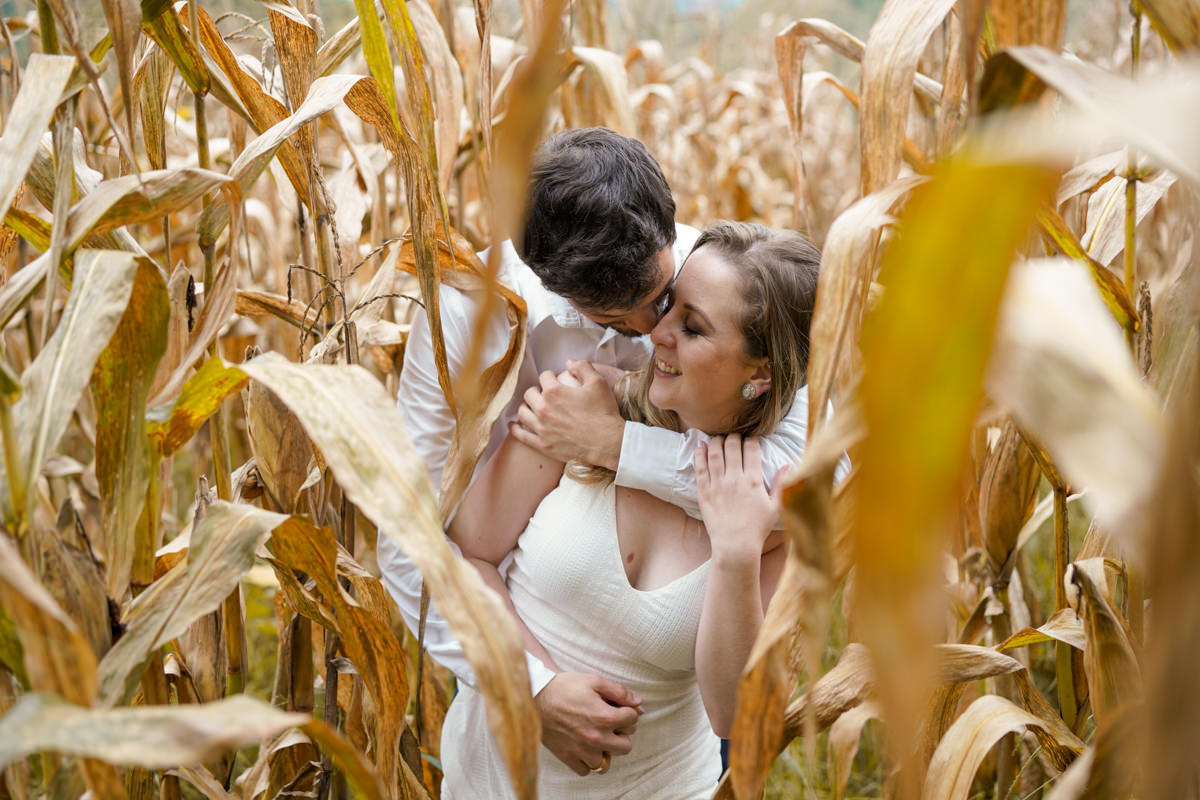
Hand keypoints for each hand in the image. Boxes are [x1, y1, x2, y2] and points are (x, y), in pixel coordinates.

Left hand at [511, 361, 624, 470]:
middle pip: (529, 393)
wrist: (607, 443)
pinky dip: (515, 429)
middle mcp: (543, 408)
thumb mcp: (598, 383)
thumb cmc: (603, 412)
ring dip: (526, 406)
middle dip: (536, 390)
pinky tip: (513, 425)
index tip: (556, 380)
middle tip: (544, 393)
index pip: (544, 377)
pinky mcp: (542, 444)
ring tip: (533, 406)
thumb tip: (569, 362)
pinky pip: (521, 435)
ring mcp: (541, 428)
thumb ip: (582, 367)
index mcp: (554, 391)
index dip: (551, 376)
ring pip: (523, 412)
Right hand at [535, 672, 642, 774]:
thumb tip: (638, 702)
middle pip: (626, 746)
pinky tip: (584, 747)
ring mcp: (582, 750)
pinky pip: (586, 770)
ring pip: (606, 762)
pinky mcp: (568, 757)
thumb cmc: (564, 687)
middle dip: (621, 734)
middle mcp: (597, 738)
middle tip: (611, 724)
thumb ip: (619, 692)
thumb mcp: (594, 681)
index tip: (618, 707)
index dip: (628, 711)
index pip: (633, 719)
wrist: (534, 697)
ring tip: (598, 737)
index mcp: (605, 717)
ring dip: (605, 750)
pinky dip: (588, 761)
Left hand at [695, 435, 778, 561]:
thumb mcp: (776, 507)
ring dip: (717, 441)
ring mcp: (717, 484)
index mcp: (753, 480)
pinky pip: (700, 468)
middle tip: (735, 437)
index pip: (751, 449)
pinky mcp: (704, 492)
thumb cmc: (757, 528)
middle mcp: (734, 478)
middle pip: (732, 446)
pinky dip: (700, 454)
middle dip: (734, 437)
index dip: (752, 439)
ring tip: (719, 438)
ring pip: (715, 453)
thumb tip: (790, 465)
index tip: (752, 438)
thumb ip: (782, 484)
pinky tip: (701, 445)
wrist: (735, 545)